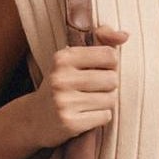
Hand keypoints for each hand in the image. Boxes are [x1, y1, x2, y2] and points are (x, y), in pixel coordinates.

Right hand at [29, 26, 128, 147]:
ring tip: (89, 103)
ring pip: (111, 99)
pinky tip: (86, 115)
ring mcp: (64, 102)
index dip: (111, 65)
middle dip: (109, 86)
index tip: (99, 70)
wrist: (33, 118)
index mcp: (63, 58)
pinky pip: (105, 116)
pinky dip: (100, 117)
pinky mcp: (70, 123)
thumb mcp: (73, 58)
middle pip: (112, 79)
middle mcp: (61, 78)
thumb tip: (125, 35)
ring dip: (106, 102)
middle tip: (92, 90)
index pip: (109, 55)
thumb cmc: (61, 84)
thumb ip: (100, 39)